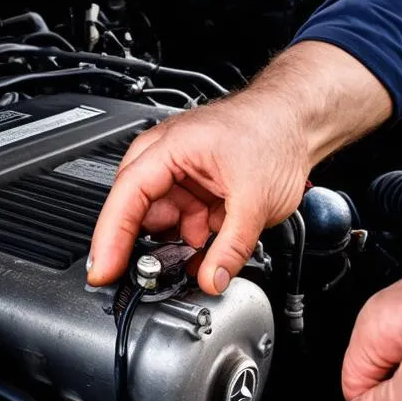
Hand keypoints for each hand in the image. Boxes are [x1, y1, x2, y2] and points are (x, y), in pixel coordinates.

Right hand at [87, 41, 392, 294]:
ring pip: (159, 222)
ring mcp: (176, 174)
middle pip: (136, 213)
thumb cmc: (273, 132)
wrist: (298, 120)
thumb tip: (211, 280)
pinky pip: (178, 222)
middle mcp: (163, 158)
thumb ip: (231, 247)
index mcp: (168, 147)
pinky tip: (208, 241)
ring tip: (201, 247)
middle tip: (155, 274)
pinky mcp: (190, 189)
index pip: (126, 197)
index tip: (103, 270)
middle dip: (147, 245)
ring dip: (175, 242)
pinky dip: (190, 237)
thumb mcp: (256, 199)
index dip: (110, 238)